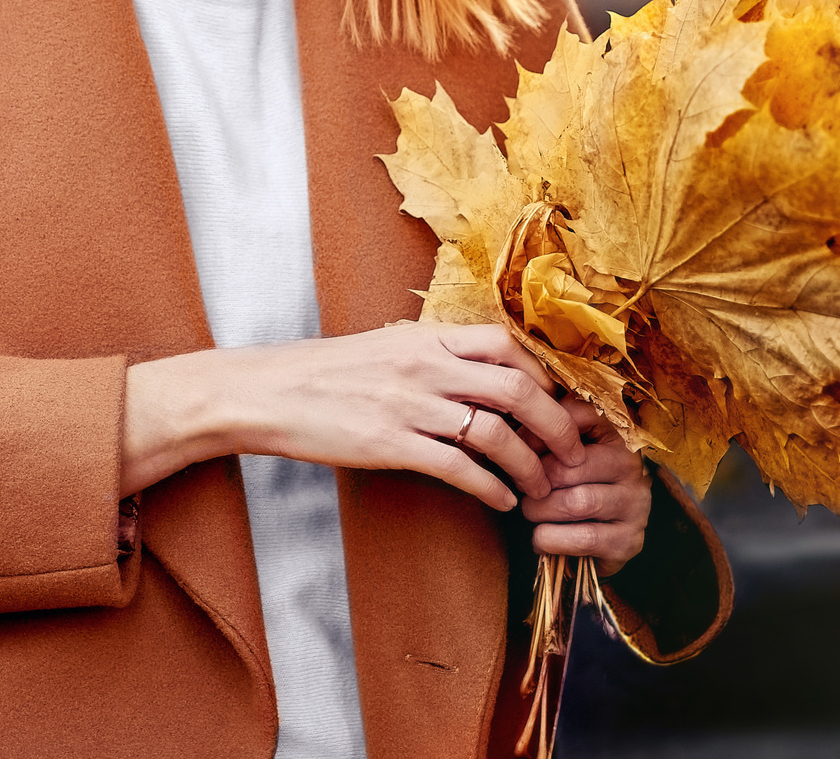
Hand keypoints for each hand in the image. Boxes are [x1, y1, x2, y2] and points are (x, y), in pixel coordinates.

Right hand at [121, 322, 585, 511]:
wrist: (266, 391)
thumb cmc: (324, 373)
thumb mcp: (384, 348)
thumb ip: (432, 357)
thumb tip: (479, 375)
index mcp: (426, 337)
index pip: (508, 344)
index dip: (546, 375)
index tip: (562, 403)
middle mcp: (424, 365)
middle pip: (517, 388)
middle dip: (557, 425)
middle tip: (573, 453)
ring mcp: (408, 404)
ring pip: (496, 432)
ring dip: (530, 465)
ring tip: (542, 488)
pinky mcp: (390, 443)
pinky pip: (459, 468)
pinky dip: (491, 488)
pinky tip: (503, 502)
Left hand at [521, 398, 650, 572]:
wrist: (598, 538)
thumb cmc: (571, 485)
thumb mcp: (562, 452)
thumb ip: (545, 434)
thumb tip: (510, 429)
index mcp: (614, 434)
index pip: (578, 417)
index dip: (538, 433)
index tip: (516, 447)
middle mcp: (631, 466)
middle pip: (570, 467)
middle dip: (534, 480)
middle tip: (520, 486)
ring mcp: (635, 504)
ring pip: (577, 503)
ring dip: (541, 511)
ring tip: (530, 511)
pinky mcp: (629, 540)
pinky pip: (584, 538)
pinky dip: (552, 539)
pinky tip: (540, 539)